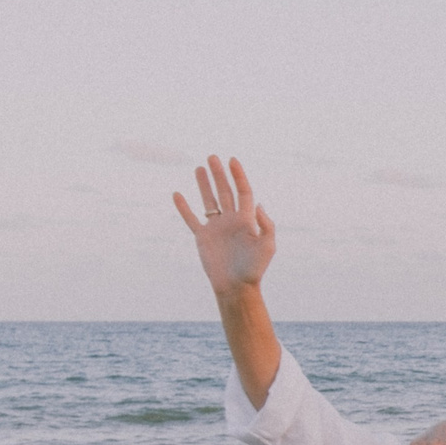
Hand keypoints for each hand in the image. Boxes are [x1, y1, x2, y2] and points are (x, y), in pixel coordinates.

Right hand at [172, 156, 274, 298]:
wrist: (237, 287)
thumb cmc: (255, 268)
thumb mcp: (267, 246)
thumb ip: (266, 225)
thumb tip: (258, 204)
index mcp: (246, 220)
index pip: (243, 192)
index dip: (238, 176)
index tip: (232, 160)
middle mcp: (231, 221)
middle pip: (225, 192)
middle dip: (219, 175)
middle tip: (213, 157)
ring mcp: (216, 228)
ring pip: (209, 201)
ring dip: (204, 185)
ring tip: (199, 168)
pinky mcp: (203, 238)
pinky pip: (192, 219)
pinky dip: (184, 208)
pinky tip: (177, 194)